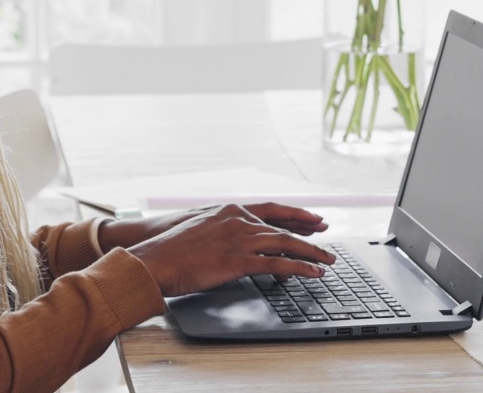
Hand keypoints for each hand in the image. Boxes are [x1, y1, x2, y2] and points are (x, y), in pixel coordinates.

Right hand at [126, 204, 336, 296]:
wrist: (155, 258)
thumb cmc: (172, 248)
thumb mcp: (201, 228)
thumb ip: (224, 231)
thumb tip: (238, 241)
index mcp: (230, 210)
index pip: (272, 210)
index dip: (295, 215)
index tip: (314, 219)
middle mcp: (238, 220)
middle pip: (282, 227)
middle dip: (308, 235)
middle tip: (327, 240)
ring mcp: (239, 239)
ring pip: (285, 243)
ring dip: (310, 253)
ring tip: (327, 262)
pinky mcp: (237, 261)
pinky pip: (276, 264)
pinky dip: (298, 269)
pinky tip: (312, 273)